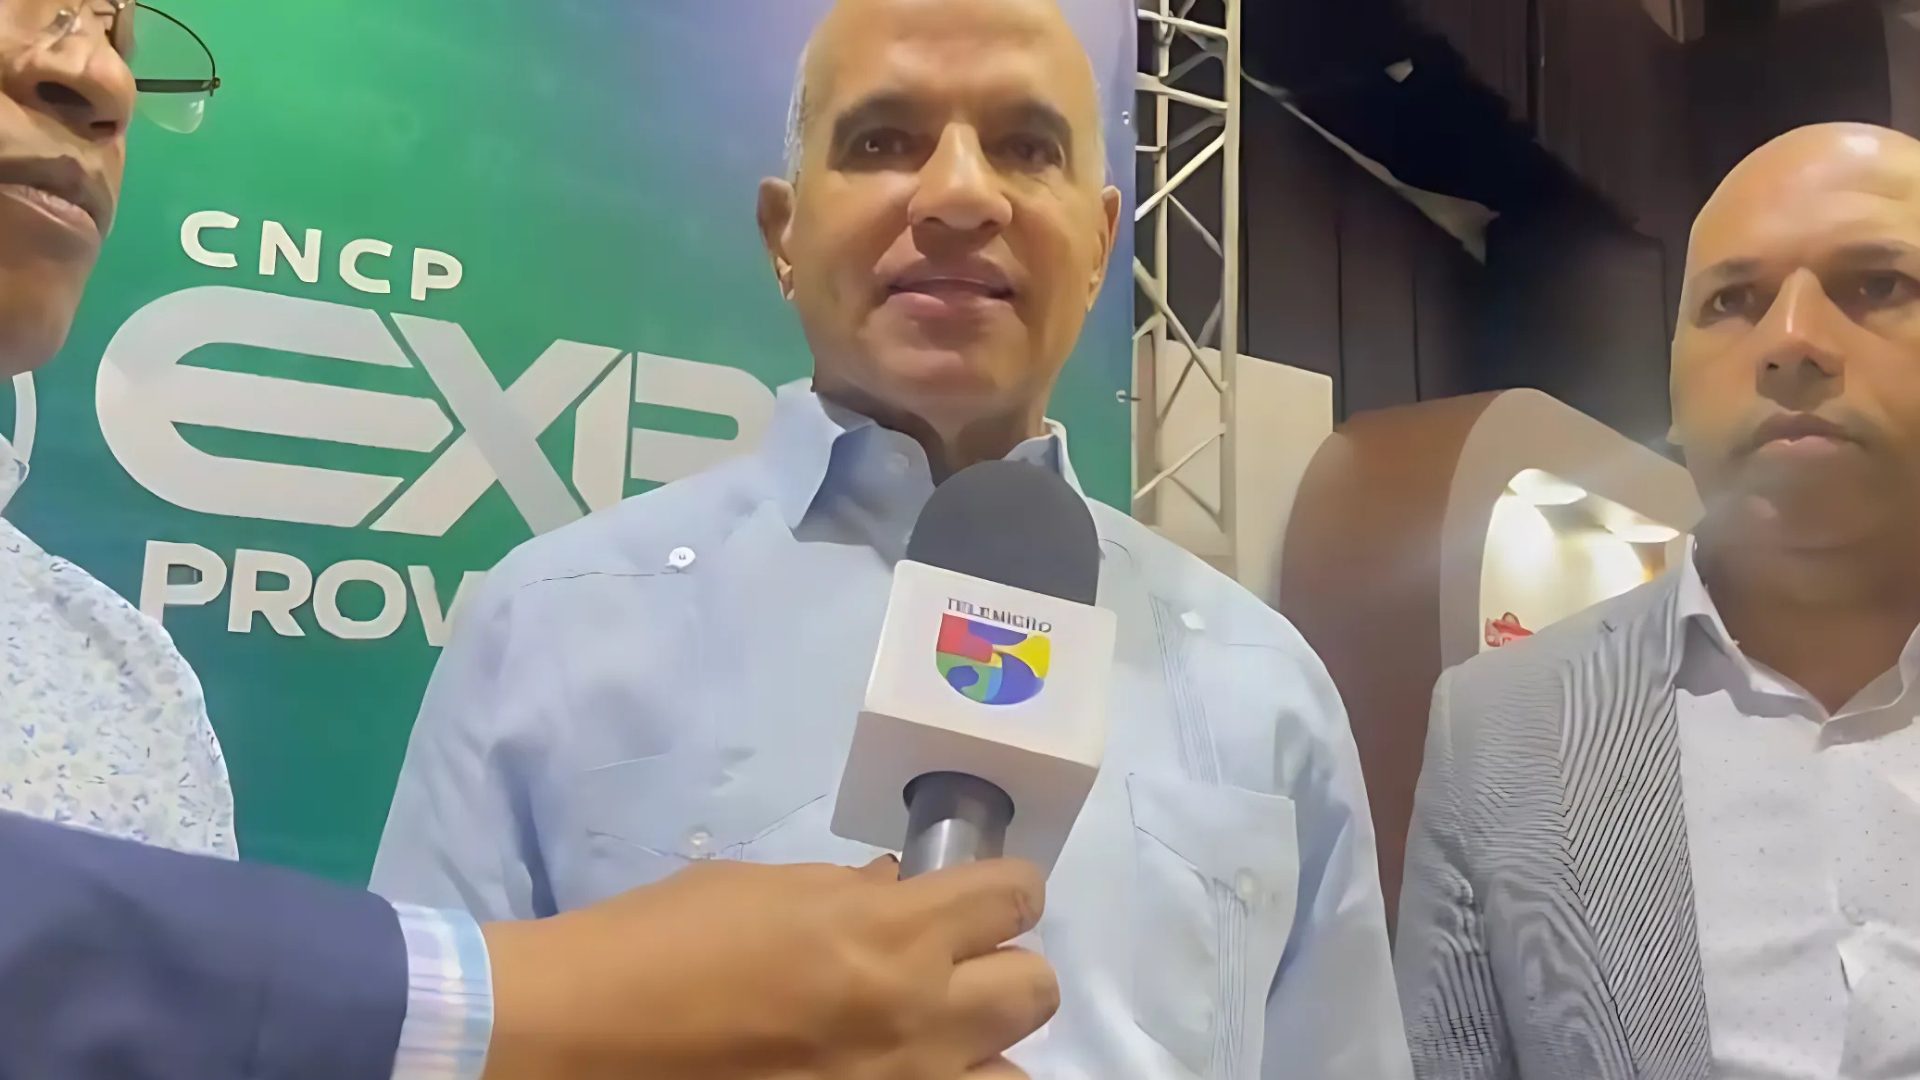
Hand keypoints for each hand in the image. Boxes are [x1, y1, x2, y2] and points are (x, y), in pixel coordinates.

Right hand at [479, 856, 1055, 1079]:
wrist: (587, 1037)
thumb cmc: (663, 942)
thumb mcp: (763, 888)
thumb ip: (848, 892)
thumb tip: (897, 889)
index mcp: (891, 930)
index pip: (1014, 898)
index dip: (1006, 889)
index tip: (984, 894)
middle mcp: (918, 1014)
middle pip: (1035, 988)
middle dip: (1005, 966)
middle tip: (956, 965)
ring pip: (1015, 1073)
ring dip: (983, 1045)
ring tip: (933, 1035)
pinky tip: (893, 1070)